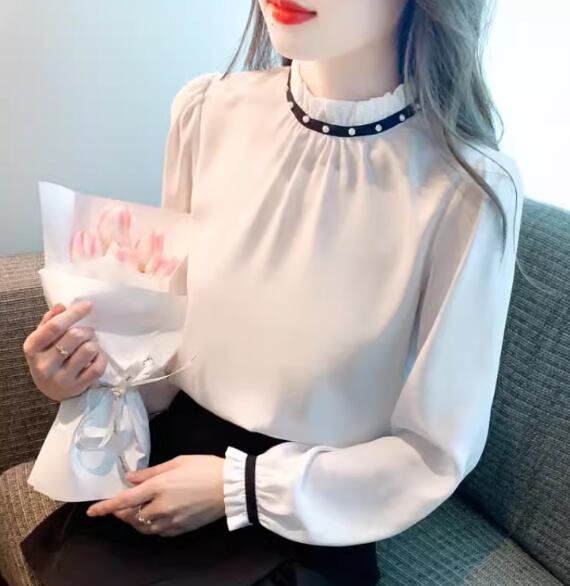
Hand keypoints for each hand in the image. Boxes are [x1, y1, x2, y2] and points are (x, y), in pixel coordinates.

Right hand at [23, 301, 107, 401]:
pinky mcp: (77, 387)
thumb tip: (61, 306)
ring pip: (89, 349)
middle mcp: (44, 365)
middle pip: (75, 336)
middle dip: (87, 330)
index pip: (55, 326)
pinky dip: (101, 358)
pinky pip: (98, 366)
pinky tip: (95, 358)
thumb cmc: (49, 357)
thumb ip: (49, 321)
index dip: (74, 313)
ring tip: (89, 347)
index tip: (88, 305)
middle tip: (87, 334)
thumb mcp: (42, 340)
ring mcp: (61, 378)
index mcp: (32, 348)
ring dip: (94, 344)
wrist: (52, 389)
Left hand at [85, 455, 225, 537]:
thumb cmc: (205, 467)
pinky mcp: (181, 529)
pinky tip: (155, 517)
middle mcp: (160, 507)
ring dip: (135, 520)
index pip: (124, 501)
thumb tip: (131, 478)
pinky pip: (158, 532)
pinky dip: (151, 526)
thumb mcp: (178, 462)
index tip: (91, 511)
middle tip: (119, 505)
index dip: (106, 507)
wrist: (231, 487)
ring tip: (135, 511)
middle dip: (121, 512)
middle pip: (131, 516)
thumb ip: (152, 472)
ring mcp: (171, 521)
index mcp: (158, 487)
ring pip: (143, 527)